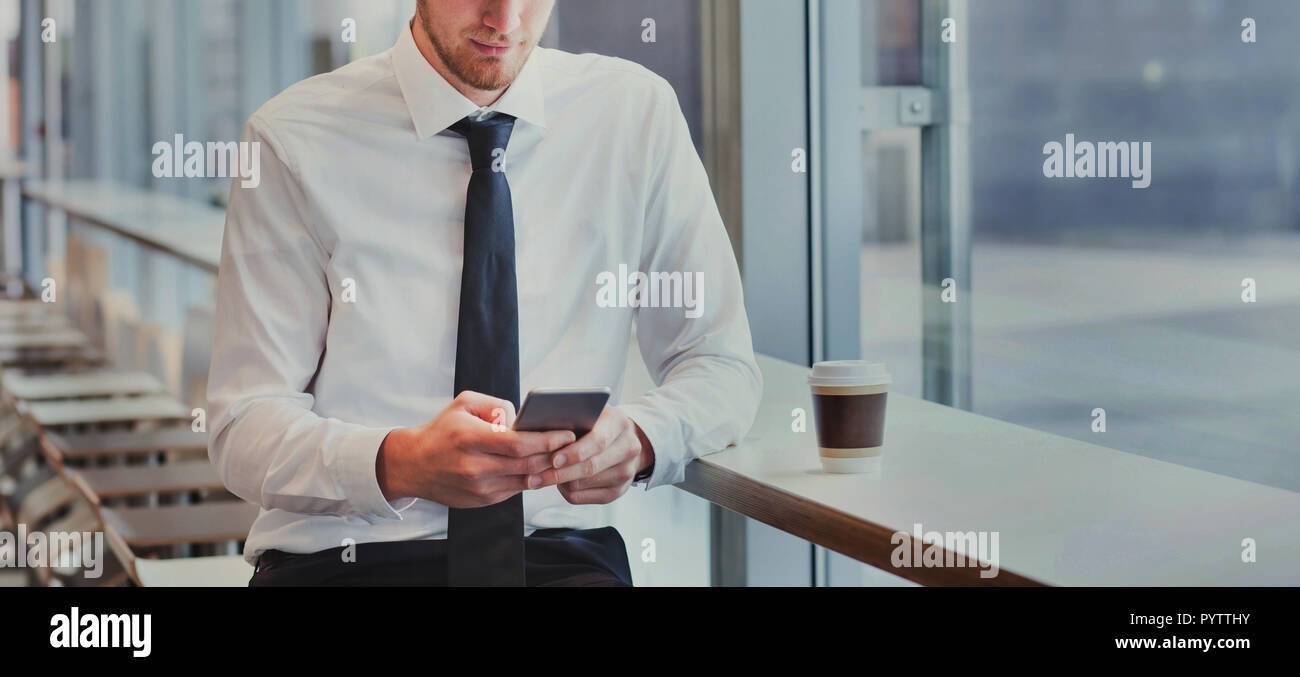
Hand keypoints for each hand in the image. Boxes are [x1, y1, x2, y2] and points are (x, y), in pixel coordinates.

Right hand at [376, 391, 574, 507]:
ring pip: (525, 480)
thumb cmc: (442, 430)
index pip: (519, 444)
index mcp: (470, 438)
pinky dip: (530, 478)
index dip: (547, 440)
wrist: (414, 465)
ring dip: (547, 469)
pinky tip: (541, 467)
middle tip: (573, 444)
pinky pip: (515, 489)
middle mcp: (474, 466)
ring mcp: (479, 487)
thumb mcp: (465, 404)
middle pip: (527, 464)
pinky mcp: (482, 500)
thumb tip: (524, 419)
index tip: (567, 434)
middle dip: (554, 454)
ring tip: (563, 455)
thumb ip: (498, 405)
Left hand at [534, 406, 654, 504]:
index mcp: (619, 423)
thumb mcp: (587, 410)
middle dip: (560, 473)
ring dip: (560, 482)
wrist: (623, 438)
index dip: (574, 452)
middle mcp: (628, 448)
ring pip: (583, 484)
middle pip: (590, 467)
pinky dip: (566, 491)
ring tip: (542, 476)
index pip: (598, 441)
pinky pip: (584, 497)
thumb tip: (539, 423)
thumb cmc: (597, 422)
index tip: (553, 459)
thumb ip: (569, 414)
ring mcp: (626, 471)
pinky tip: (559, 482)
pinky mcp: (618, 491)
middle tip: (534, 477)